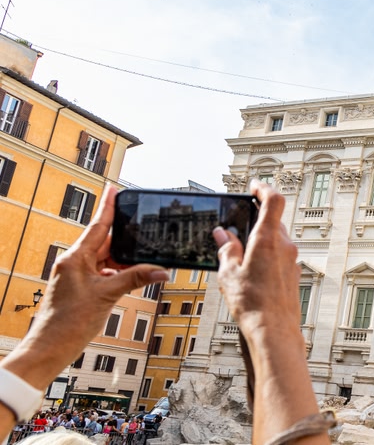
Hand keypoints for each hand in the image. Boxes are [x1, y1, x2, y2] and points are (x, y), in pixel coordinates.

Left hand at [1, 185, 168, 389]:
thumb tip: (161, 270)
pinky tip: (132, 278)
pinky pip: (104, 273)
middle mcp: (74, 263)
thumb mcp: (108, 296)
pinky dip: (118, 274)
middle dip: (126, 241)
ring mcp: (76, 276)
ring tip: (144, 262)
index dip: (108, 206)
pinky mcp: (80, 288)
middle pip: (105, 243)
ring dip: (124, 262)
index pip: (97, 226)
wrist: (50, 348)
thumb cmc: (68, 323)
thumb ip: (135, 278)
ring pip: (106, 259)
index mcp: (75, 258)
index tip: (114, 188)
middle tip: (145, 232)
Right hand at [214, 180, 299, 337]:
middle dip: (257, 220)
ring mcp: (292, 260)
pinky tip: (253, 271)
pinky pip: (281, 257)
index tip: (254, 186)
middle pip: (274, 221)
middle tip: (239, 226)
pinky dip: (268, 256)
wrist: (273, 330)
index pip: (273, 200)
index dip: (264, 188)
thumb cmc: (251, 302)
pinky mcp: (294, 274)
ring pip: (277, 240)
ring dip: (262, 241)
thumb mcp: (228, 273)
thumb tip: (222, 234)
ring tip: (241, 254)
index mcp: (268, 238)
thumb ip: (226, 249)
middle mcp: (285, 246)